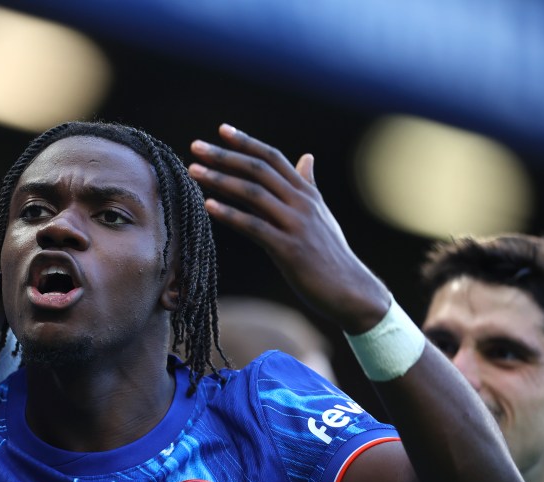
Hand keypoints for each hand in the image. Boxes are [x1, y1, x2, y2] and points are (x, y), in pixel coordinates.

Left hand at [188, 124, 388, 332]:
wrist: (350, 290)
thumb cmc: (330, 254)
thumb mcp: (320, 214)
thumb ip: (308, 185)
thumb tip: (306, 157)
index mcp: (306, 193)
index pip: (273, 158)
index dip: (247, 142)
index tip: (221, 130)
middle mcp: (301, 203)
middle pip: (258, 170)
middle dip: (225, 156)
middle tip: (195, 146)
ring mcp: (296, 224)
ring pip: (253, 194)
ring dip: (220, 180)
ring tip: (193, 171)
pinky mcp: (289, 249)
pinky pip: (254, 226)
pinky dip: (230, 214)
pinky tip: (208, 206)